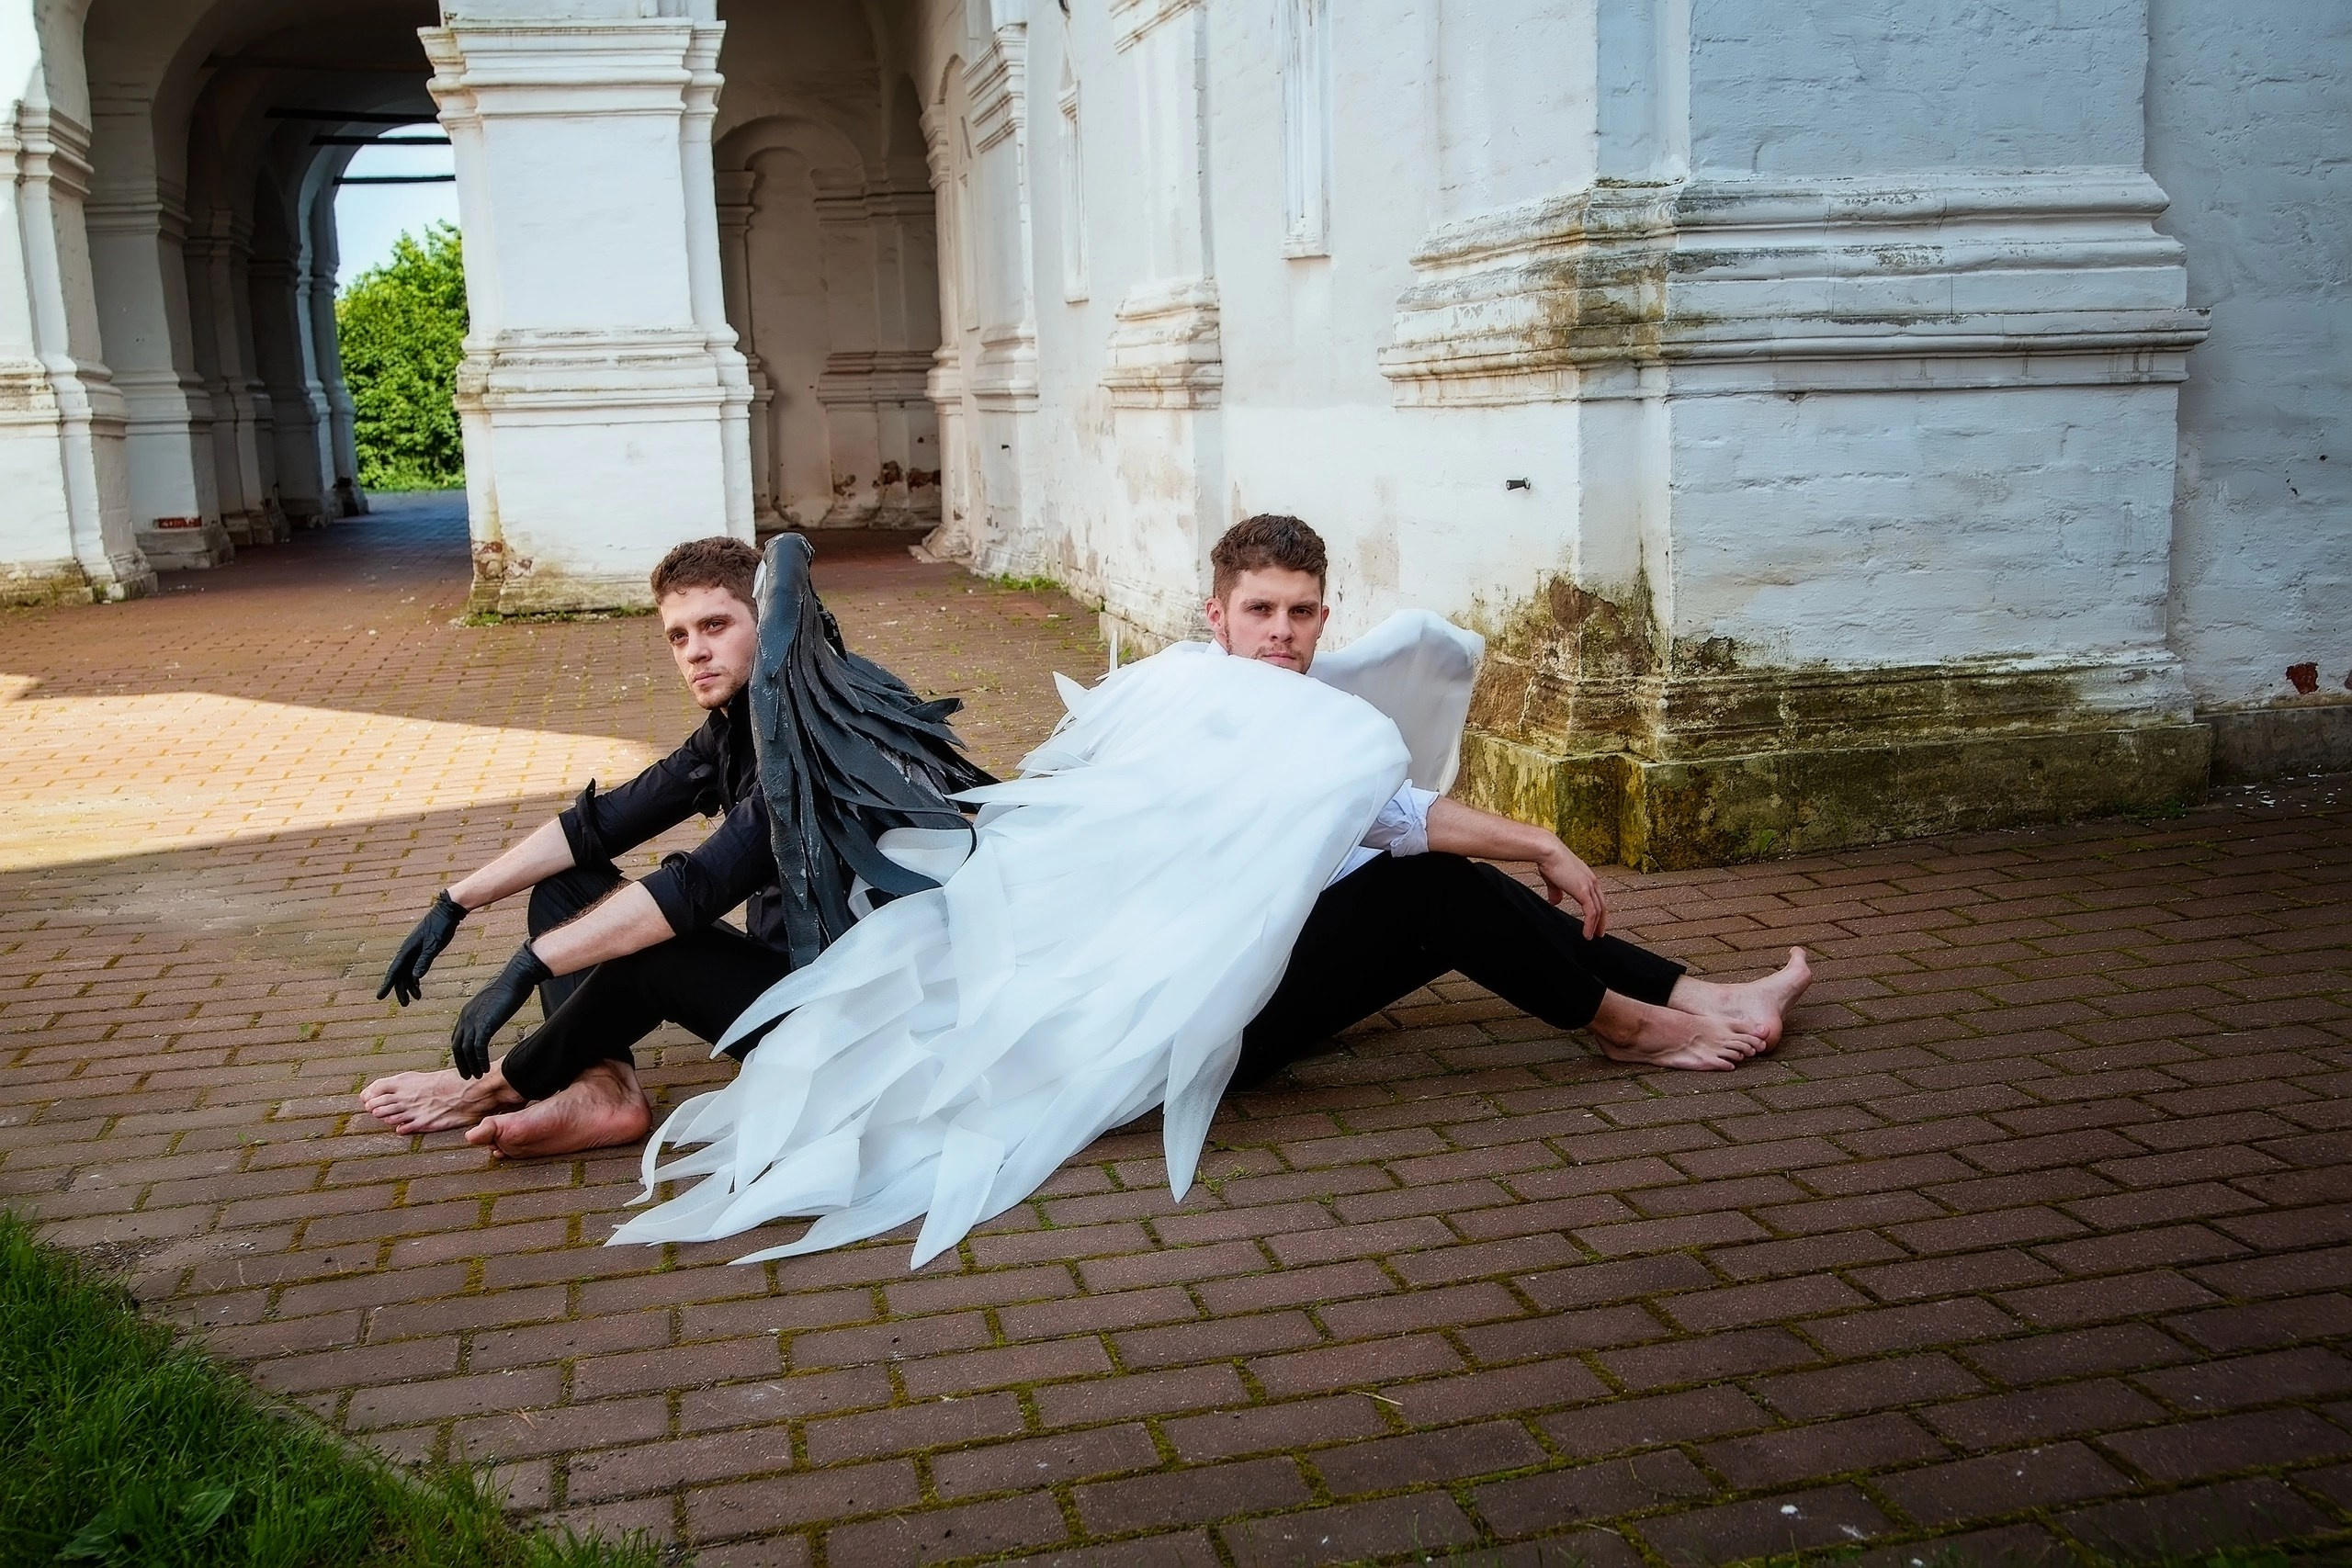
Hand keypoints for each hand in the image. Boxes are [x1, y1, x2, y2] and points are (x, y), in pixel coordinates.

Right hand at [378, 890, 467, 1005]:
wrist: (447, 911)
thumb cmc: (441, 926)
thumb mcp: (434, 944)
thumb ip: (424, 960)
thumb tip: (414, 976)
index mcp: (407, 950)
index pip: (394, 971)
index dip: (387, 985)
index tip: (380, 996)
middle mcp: (407, 951)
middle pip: (400, 974)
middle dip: (400, 990)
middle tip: (404, 1004)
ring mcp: (414, 950)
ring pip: (407, 971)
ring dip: (410, 985)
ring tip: (415, 998)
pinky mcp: (422, 949)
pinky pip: (414, 966)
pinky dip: (415, 977)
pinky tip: (417, 985)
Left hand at [451, 943, 551, 1078]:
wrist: (516, 977)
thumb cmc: (509, 986)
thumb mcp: (494, 1002)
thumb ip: (489, 1012)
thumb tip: (493, 1016)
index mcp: (467, 1012)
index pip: (458, 1037)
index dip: (460, 1053)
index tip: (466, 1063)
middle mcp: (466, 1018)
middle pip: (457, 1046)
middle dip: (462, 1063)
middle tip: (467, 1075)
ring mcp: (473, 1021)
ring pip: (466, 1050)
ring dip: (471, 1065)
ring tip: (477, 1076)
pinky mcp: (484, 1024)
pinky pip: (478, 1048)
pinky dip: (480, 1060)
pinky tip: (485, 1068)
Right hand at [1536, 842, 1607, 939]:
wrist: (1547, 851)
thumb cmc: (1549, 860)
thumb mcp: (1554, 879)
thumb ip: (1556, 891)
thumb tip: (1555, 902)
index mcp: (1586, 876)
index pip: (1596, 896)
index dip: (1597, 909)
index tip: (1595, 920)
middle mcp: (1591, 880)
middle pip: (1601, 904)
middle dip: (1601, 920)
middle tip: (1598, 932)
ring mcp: (1589, 886)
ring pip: (1598, 910)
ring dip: (1596, 925)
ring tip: (1591, 936)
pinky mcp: (1583, 891)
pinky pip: (1591, 913)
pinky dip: (1590, 925)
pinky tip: (1586, 934)